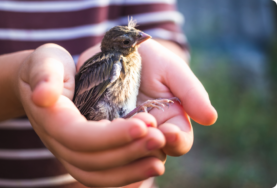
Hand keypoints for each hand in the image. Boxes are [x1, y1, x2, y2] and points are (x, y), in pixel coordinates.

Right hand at [16, 43, 165, 186]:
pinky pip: (102, 174)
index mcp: (53, 119)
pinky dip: (125, 176)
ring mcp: (71, 151)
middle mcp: (61, 142)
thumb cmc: (50, 66)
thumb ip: (44, 74)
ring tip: (158, 163)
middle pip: (92, 161)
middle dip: (128, 153)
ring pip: (98, 174)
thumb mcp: (46, 60)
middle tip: (159, 139)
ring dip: (130, 171)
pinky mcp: (84, 153)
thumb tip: (43, 96)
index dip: (111, 136)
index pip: (80, 137)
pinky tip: (147, 168)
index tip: (143, 125)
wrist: (46, 81)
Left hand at [77, 40, 216, 156]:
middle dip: (150, 144)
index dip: (176, 141)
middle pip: (154, 153)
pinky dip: (108, 139)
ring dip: (129, 143)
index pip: (179, 142)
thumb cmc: (150, 59)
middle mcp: (149, 131)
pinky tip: (105, 128)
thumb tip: (211, 118)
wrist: (118, 50)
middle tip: (142, 127)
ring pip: (130, 153)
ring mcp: (126, 132)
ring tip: (121, 125)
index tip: (168, 132)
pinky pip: (107, 143)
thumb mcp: (172, 70)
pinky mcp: (104, 128)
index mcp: (171, 120)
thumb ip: (192, 92)